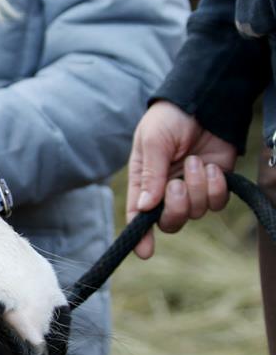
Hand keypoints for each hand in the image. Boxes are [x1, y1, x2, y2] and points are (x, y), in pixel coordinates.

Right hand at [127, 101, 236, 258]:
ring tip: (197, 162)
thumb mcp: (152, 142)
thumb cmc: (169, 119)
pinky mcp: (214, 185)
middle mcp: (165, 191)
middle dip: (176, 208)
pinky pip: (217, 202)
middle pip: (170, 221)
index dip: (140, 236)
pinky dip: (216, 187)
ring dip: (197, 188)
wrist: (204, 102)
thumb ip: (150, 175)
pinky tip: (212, 167)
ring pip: (196, 212)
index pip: (139, 216)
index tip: (144, 252)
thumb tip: (144, 207)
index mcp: (144, 182)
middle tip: (176, 185)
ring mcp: (191, 189)